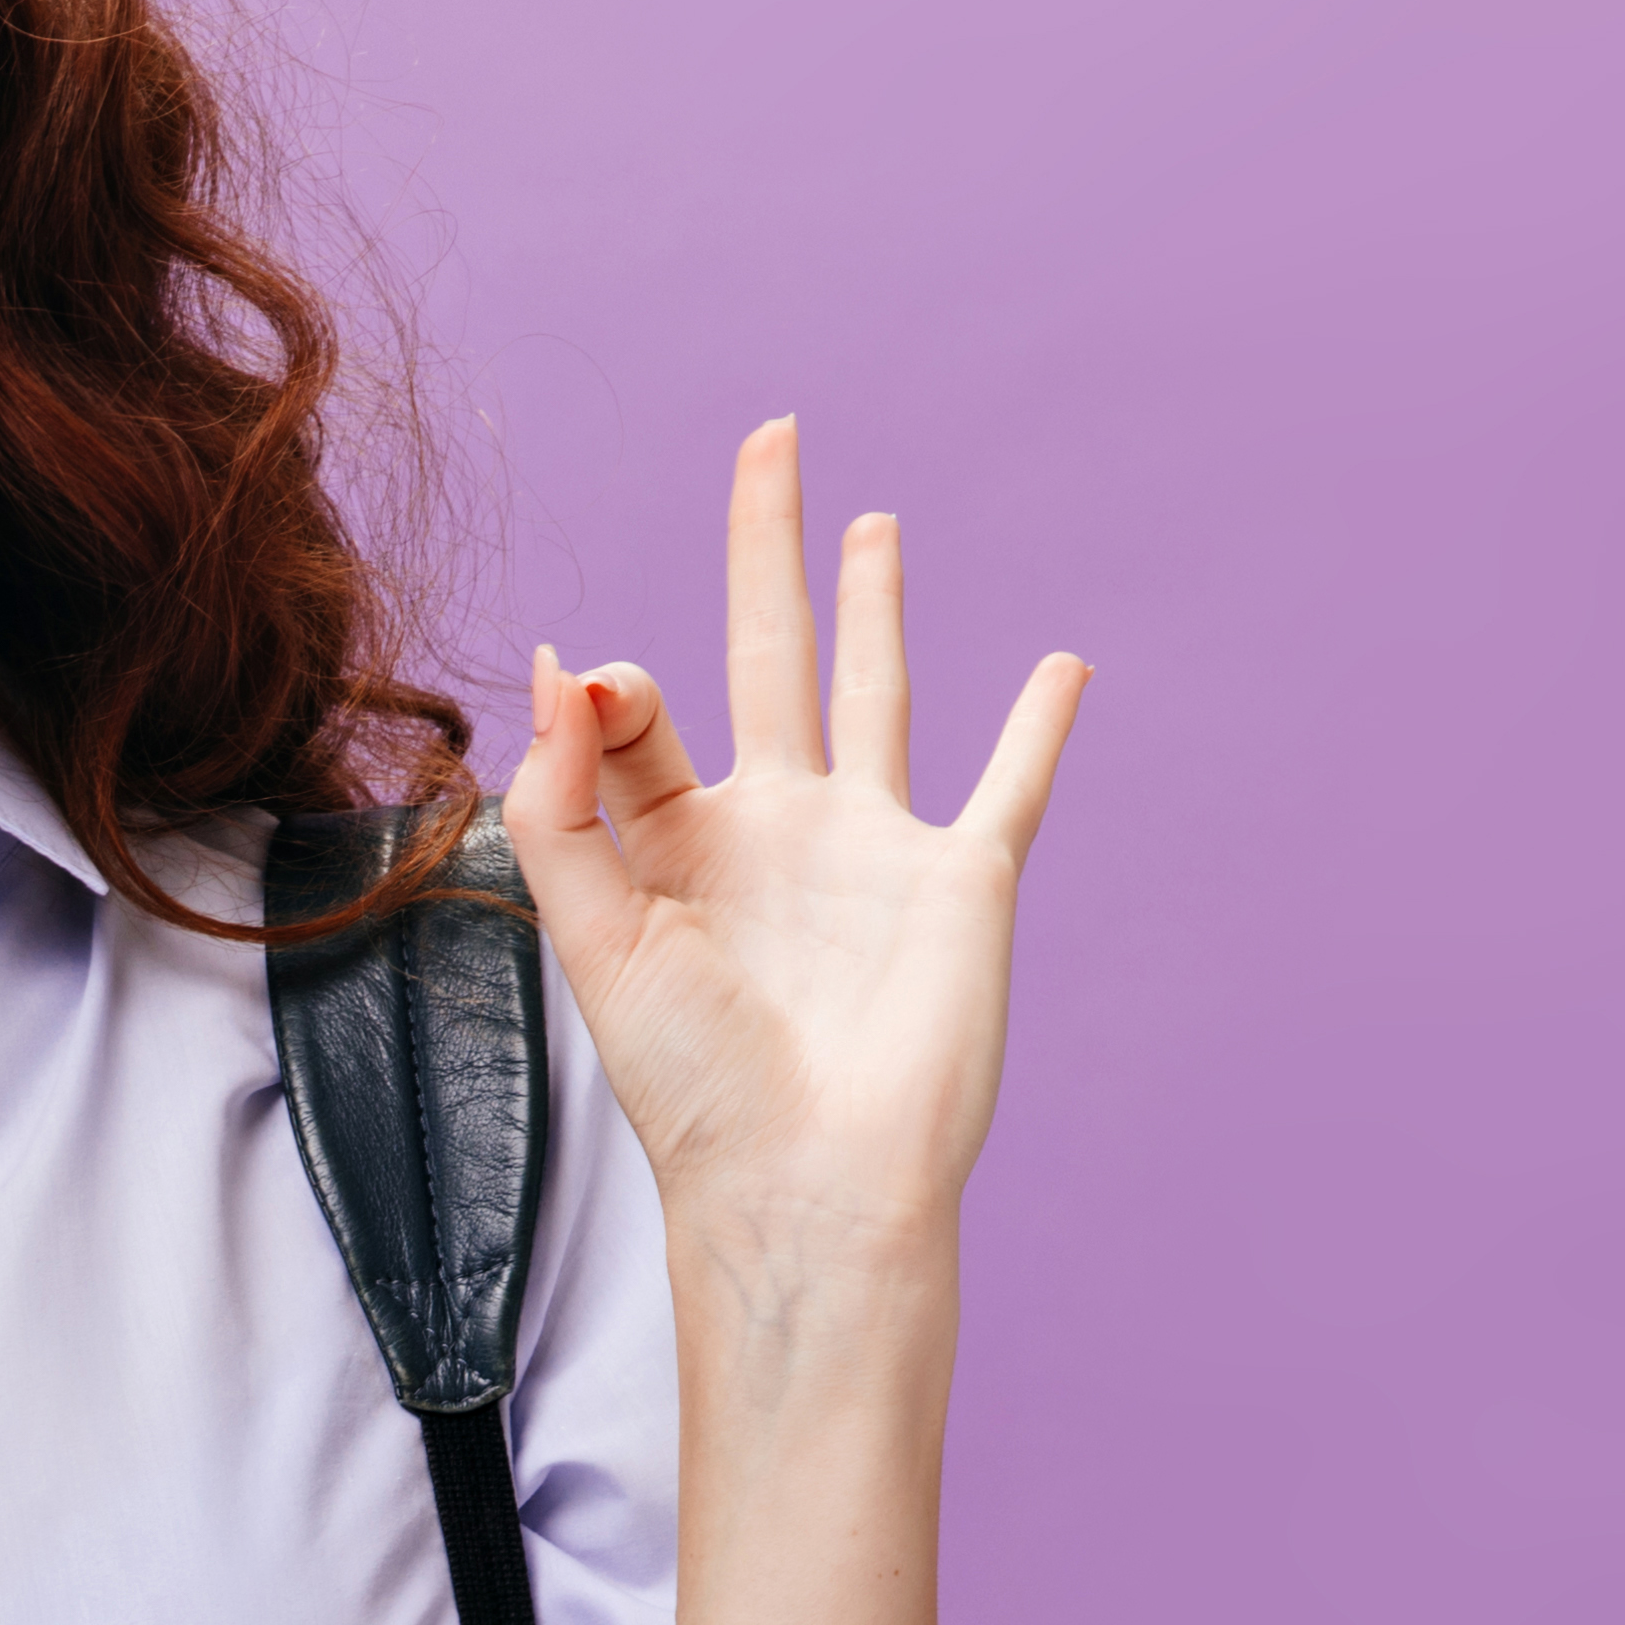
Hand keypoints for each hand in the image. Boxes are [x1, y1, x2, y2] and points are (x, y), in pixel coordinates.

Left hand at [500, 418, 1081, 1258]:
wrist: (811, 1183)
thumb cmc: (695, 1088)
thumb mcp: (594, 936)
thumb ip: (563, 803)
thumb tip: (560, 662)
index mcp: (674, 842)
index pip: (636, 716)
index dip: (609, 687)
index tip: (602, 691)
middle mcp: (775, 830)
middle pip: (771, 651)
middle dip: (768, 547)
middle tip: (771, 440)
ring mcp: (873, 851)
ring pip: (878, 693)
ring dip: (877, 606)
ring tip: (871, 524)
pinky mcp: (962, 882)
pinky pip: (1011, 785)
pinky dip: (1040, 726)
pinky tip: (1064, 667)